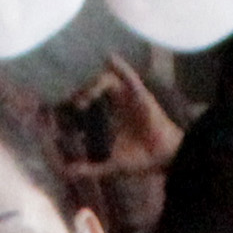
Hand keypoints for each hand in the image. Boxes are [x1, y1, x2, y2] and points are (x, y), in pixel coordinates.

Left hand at [58, 57, 182, 183]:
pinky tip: (110, 58)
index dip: (81, 93)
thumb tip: (68, 173)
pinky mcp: (143, 97)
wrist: (164, 162)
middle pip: (100, 81)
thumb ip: (90, 168)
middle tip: (74, 102)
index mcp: (116, 111)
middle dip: (84, 87)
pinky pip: (131, 78)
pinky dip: (121, 68)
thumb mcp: (111, 165)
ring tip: (83, 98)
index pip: (94, 92)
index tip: (68, 104)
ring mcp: (133, 96)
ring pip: (111, 78)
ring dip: (94, 83)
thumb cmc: (142, 160)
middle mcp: (123, 100)